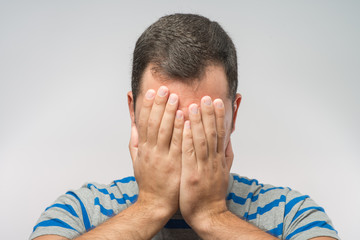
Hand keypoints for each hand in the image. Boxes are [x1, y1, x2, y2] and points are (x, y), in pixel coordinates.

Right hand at [129, 86, 183, 216]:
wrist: (155, 204)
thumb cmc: (148, 181)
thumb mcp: (137, 160)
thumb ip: (135, 141)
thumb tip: (134, 123)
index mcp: (143, 148)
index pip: (144, 123)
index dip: (147, 106)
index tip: (151, 92)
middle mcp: (151, 151)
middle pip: (154, 123)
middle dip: (159, 105)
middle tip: (164, 89)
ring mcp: (163, 158)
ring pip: (164, 131)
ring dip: (169, 113)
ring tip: (175, 97)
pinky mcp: (175, 164)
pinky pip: (177, 144)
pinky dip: (180, 130)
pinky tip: (184, 117)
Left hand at [179, 96, 232, 227]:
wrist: (208, 214)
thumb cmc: (212, 193)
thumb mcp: (224, 172)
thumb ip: (226, 154)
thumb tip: (228, 138)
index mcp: (219, 159)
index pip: (221, 134)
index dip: (219, 117)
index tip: (217, 101)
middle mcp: (213, 161)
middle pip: (212, 133)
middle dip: (209, 114)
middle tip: (206, 97)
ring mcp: (203, 167)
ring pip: (202, 140)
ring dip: (198, 121)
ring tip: (195, 104)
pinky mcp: (192, 175)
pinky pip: (190, 153)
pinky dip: (188, 138)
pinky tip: (185, 125)